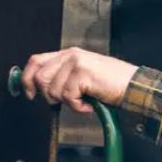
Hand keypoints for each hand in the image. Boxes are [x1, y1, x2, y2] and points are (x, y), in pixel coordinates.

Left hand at [20, 47, 137, 113]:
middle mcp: (70, 55)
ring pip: (54, 89)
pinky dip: (78, 107)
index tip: (30, 94)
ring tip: (84, 102)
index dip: (27, 78)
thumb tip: (44, 89)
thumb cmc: (112, 86)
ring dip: (68, 102)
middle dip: (51, 96)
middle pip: (41, 78)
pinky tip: (90, 104)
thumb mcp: (83, 78)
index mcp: (68, 54)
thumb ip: (64, 77)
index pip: (36, 61)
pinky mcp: (82, 73)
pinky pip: (68, 97)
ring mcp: (76, 62)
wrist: (134, 88)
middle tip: (70, 101)